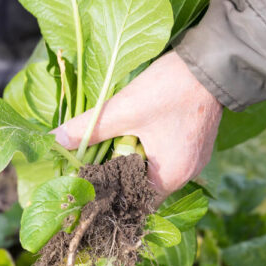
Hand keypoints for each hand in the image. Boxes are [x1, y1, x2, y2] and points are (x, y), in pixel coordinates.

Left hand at [52, 53, 221, 194]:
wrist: (212, 62)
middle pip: (142, 187)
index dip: (108, 196)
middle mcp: (186, 175)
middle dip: (118, 176)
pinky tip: (134, 135)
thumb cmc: (169, 89)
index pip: (133, 203)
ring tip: (109, 148)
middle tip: (91, 164)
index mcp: (170, 177)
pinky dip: (148, 150)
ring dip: (132, 160)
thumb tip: (52, 141)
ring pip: (154, 170)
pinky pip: (166, 155)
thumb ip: (88, 128)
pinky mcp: (196, 142)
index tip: (87, 184)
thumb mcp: (123, 109)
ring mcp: (194, 159)